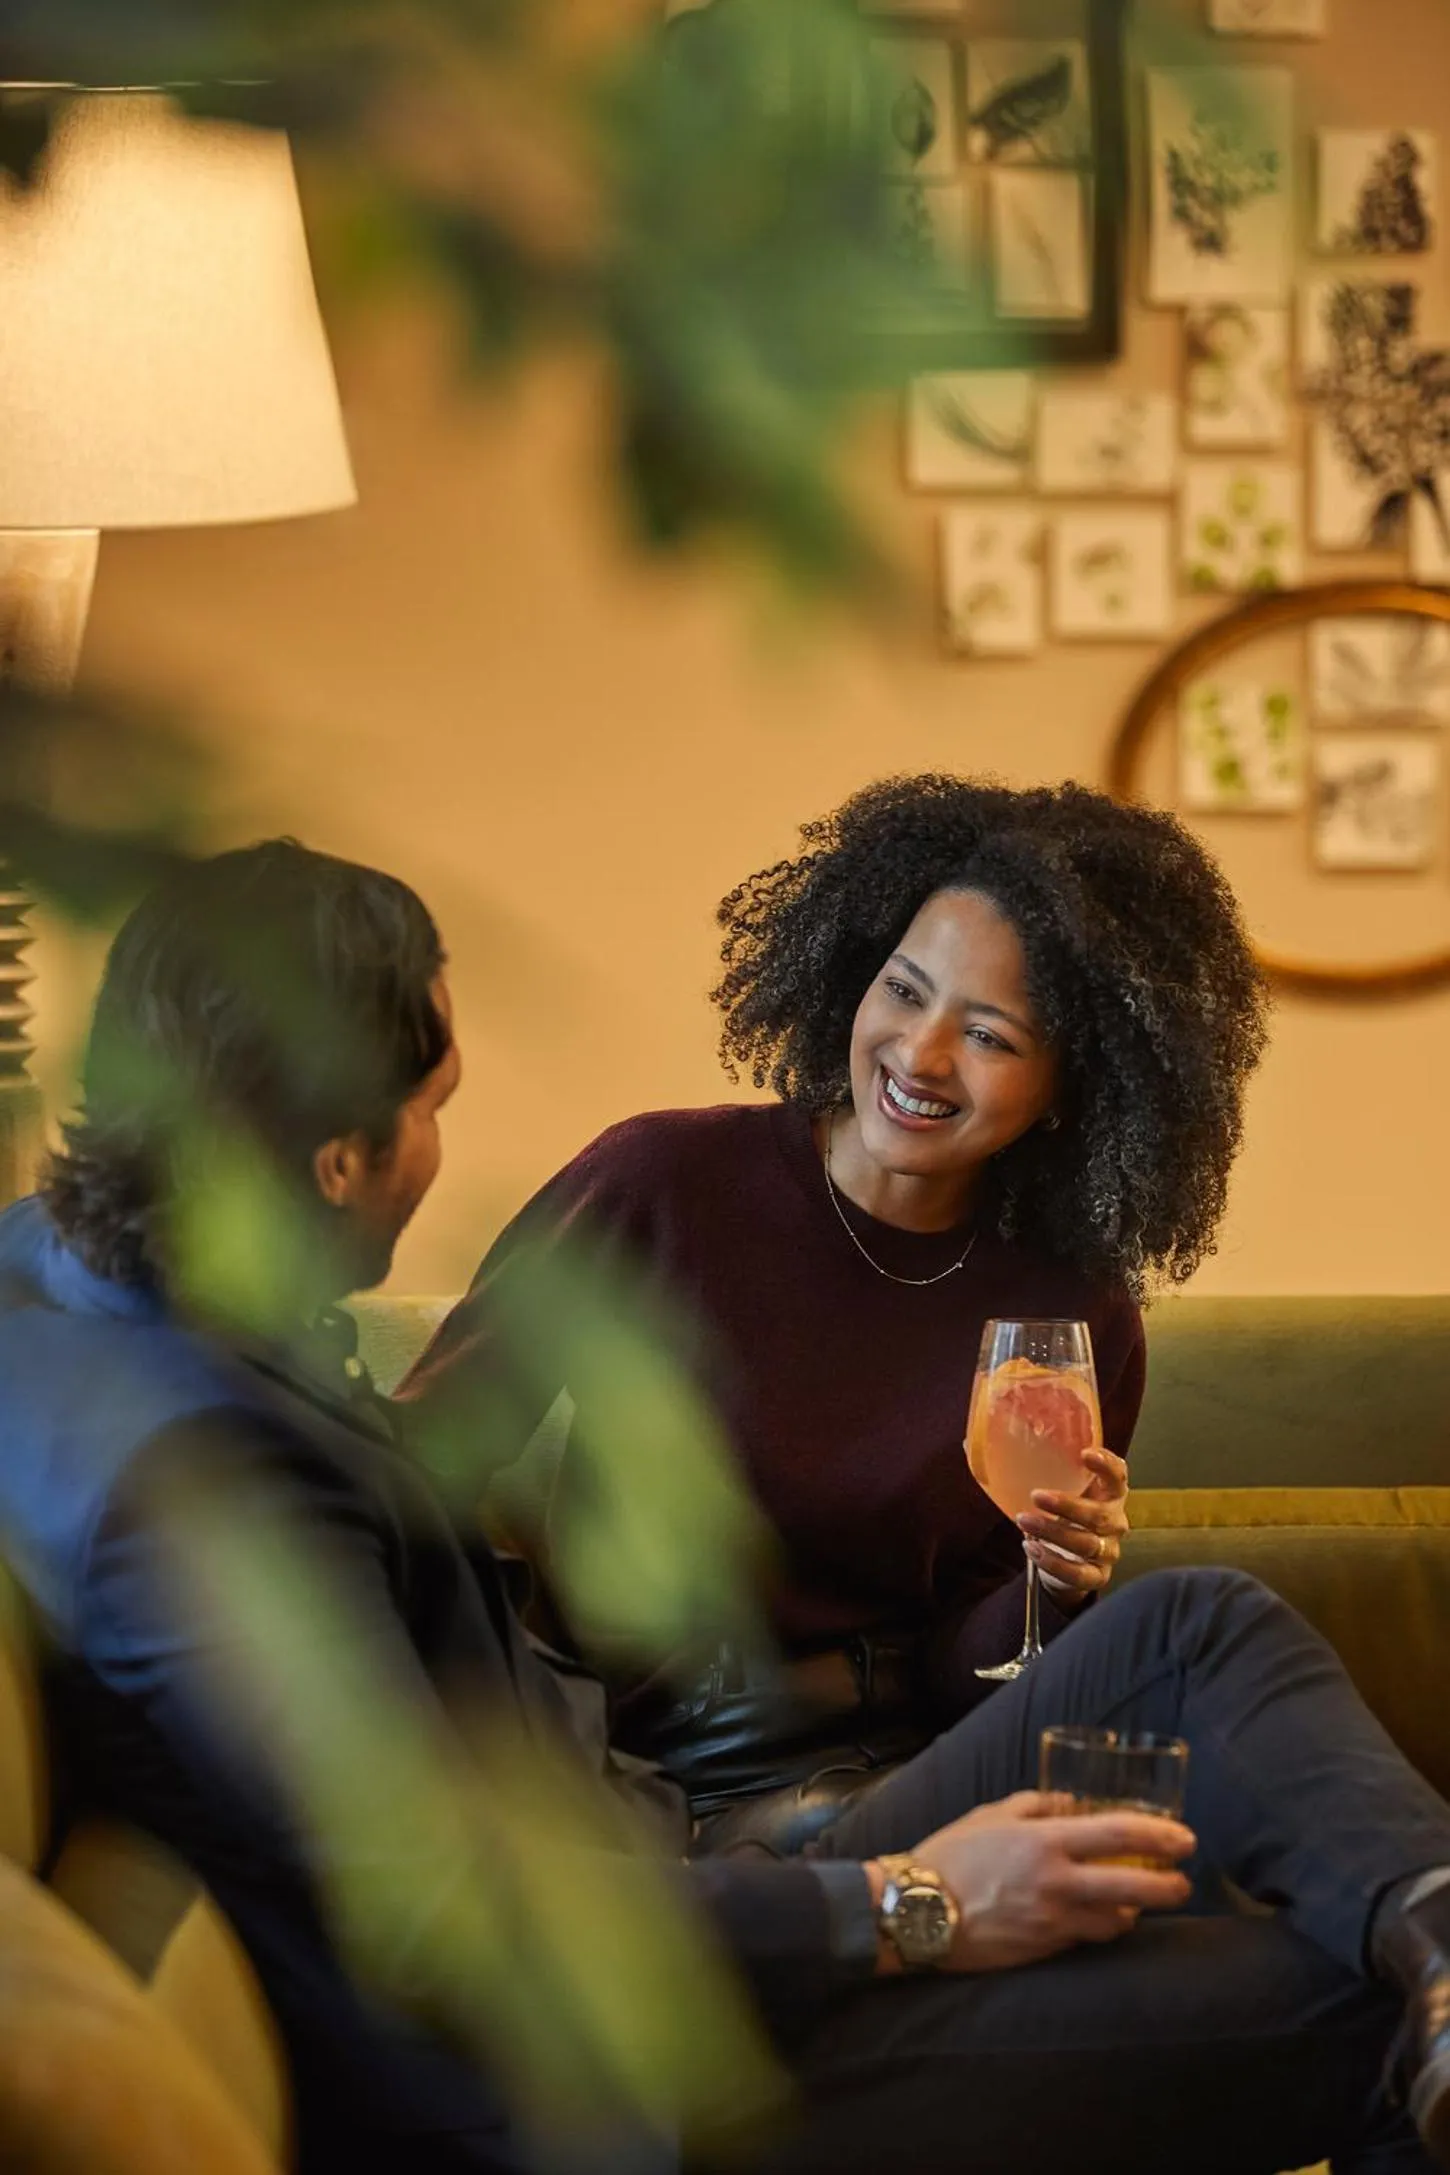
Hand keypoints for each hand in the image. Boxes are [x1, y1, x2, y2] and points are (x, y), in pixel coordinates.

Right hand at [903, 1790, 1192, 1973]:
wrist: (919, 1912)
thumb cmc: (951, 1854)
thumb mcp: (992, 1814)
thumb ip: (1037, 1804)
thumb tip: (1074, 1803)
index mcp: (1045, 1841)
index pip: (1119, 1835)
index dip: (1159, 1837)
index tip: (1185, 1839)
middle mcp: (1057, 1883)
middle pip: (1134, 1888)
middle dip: (1170, 1887)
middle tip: (1184, 1880)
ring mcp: (1053, 1921)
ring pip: (1116, 1922)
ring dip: (1137, 1911)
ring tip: (1142, 1900)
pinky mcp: (1045, 1948)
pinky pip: (1088, 1938)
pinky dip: (1103, 1927)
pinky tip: (1104, 1917)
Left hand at [1018, 1446, 1128, 1604]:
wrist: (1064, 1560)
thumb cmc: (1058, 1515)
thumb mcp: (1050, 1489)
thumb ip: (1024, 1466)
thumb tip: (970, 1443)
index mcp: (1108, 1493)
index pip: (1118, 1475)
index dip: (1106, 1464)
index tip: (1085, 1453)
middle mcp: (1114, 1521)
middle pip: (1100, 1514)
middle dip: (1068, 1504)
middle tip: (1036, 1496)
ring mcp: (1108, 1550)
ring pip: (1087, 1543)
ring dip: (1054, 1532)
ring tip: (1023, 1521)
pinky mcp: (1097, 1576)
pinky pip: (1080, 1573)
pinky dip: (1055, 1562)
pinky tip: (1032, 1549)